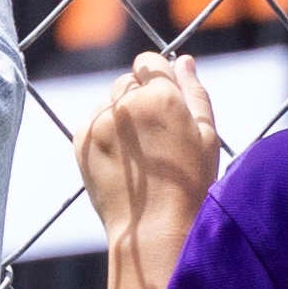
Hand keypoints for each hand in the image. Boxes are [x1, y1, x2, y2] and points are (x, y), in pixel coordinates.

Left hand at [75, 53, 223, 240]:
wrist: (152, 228)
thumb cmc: (189, 184)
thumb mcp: (206, 135)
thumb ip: (194, 91)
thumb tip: (183, 60)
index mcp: (160, 96)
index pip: (149, 62)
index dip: (158, 78)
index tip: (164, 100)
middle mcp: (125, 103)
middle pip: (128, 82)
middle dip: (141, 98)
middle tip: (156, 134)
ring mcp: (99, 122)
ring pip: (109, 102)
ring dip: (121, 115)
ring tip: (140, 152)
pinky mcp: (81, 141)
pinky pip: (93, 122)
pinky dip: (104, 132)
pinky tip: (123, 159)